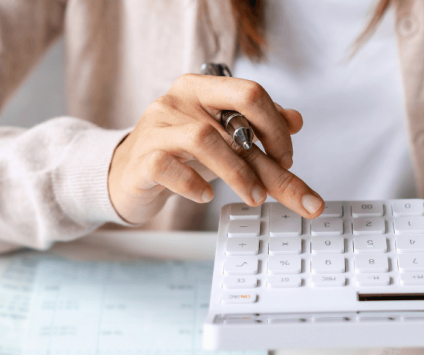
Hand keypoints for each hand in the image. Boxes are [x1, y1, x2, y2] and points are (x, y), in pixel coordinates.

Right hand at [108, 74, 324, 223]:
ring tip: (254, 196)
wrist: (128, 176)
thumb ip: (259, 131)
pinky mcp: (141, 159)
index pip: (250, 93)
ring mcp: (157, 128)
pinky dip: (192, 183)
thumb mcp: (224, 140)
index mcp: (203, 89)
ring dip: (237, 172)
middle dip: (266, 152)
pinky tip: (206, 195)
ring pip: (203, 140)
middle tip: (281, 179)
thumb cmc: (180, 155)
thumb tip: (295, 120)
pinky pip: (167, 166)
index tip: (286, 158)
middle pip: (234, 115)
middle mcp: (178, 100)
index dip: (276, 126)